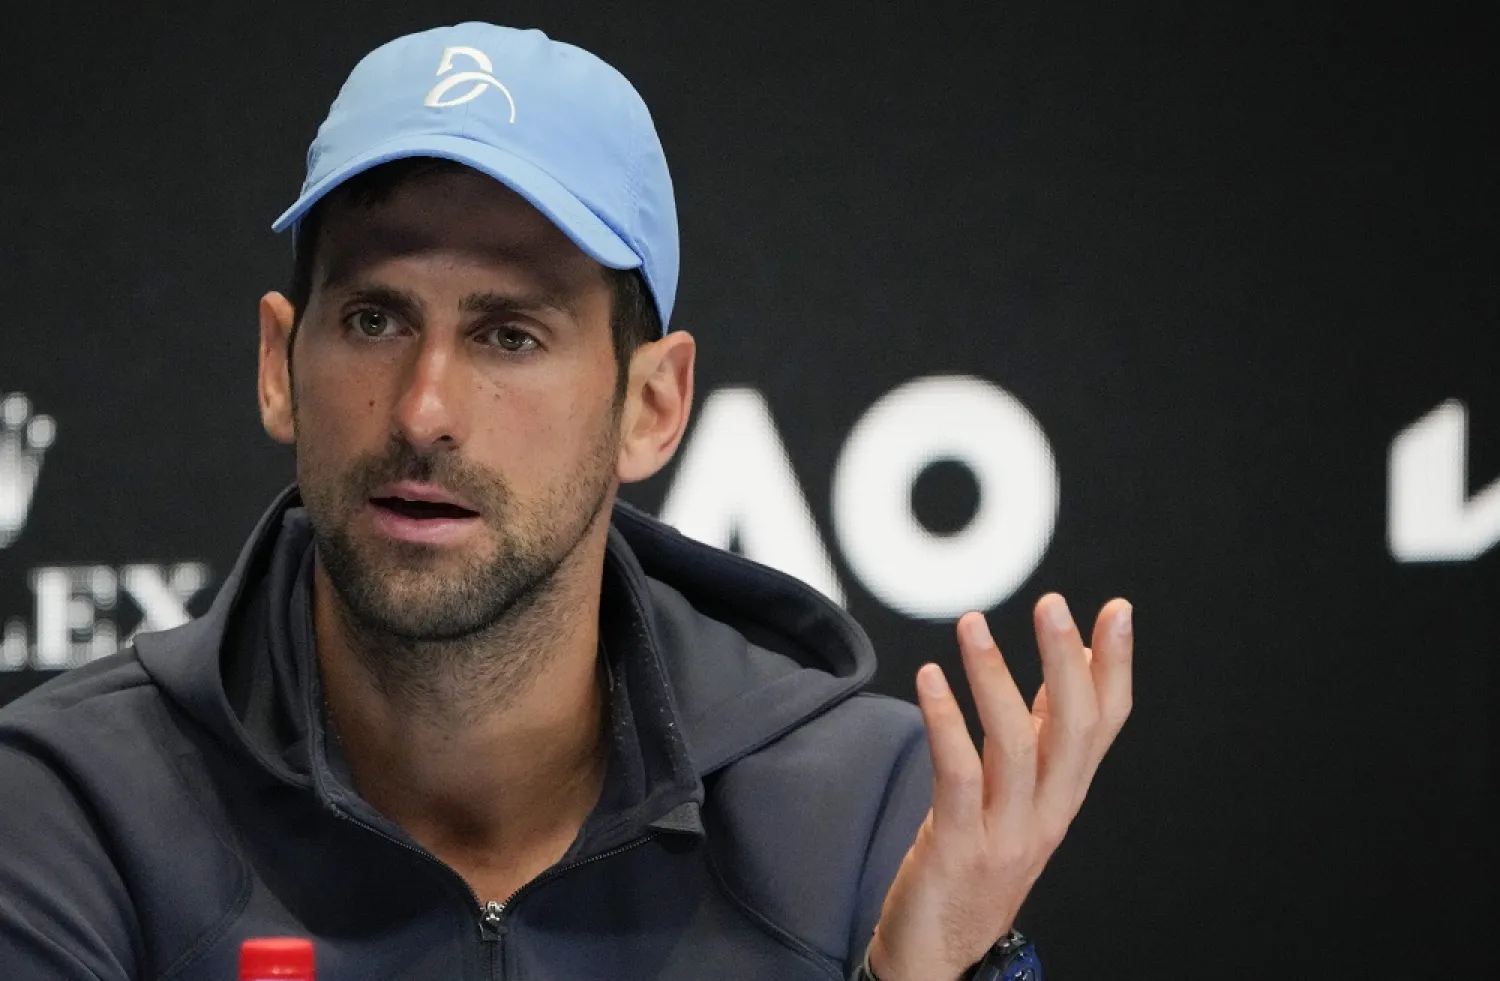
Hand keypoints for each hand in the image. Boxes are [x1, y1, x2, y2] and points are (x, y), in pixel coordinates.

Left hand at [868, 594, 1133, 980]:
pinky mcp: (957, 848)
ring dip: (994, 677)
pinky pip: (958, 774)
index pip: (1105, 724)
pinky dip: (945, 721)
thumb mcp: (1020, 797)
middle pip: (1073, 730)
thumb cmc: (974, 864)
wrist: (937, 952)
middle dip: (1066, 662)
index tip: (1116, 611)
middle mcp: (1047, 814)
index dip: (1114, 667)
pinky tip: (930, 679)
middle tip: (1053, 605)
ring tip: (973, 625)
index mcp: (1064, 796)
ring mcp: (1006, 833)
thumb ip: (1043, 736)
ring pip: (1016, 745)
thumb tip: (1069, 663)